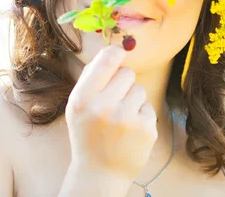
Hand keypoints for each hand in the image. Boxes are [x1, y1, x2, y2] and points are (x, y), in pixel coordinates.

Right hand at [65, 45, 157, 179]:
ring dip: (133, 99)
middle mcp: (104, 107)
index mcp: (82, 99)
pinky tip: (130, 130)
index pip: (107, 60)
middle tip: (114, 100)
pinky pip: (148, 106)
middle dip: (123, 82)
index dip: (116, 53)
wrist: (100, 173)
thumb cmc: (87, 134)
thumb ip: (90, 78)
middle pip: (127, 73)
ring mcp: (127, 119)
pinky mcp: (146, 129)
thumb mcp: (76, 106)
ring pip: (139, 89)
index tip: (119, 54)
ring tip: (121, 118)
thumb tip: (111, 51)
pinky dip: (141, 115)